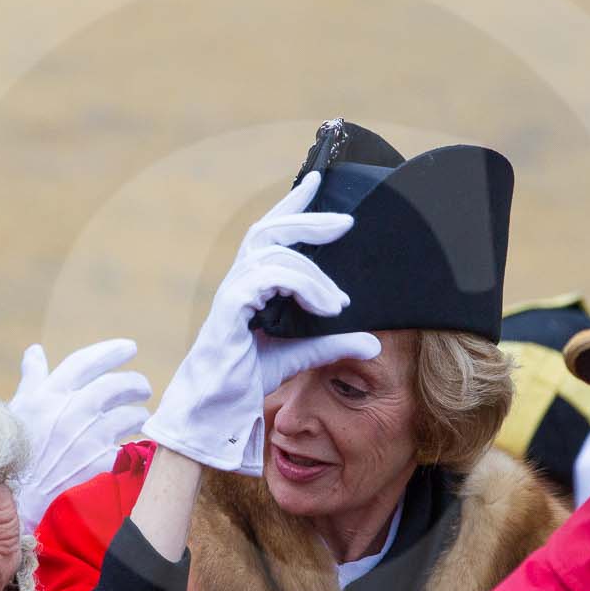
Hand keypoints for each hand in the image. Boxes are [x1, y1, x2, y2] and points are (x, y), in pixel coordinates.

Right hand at [9, 339, 153, 528]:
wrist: (17, 502)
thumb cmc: (14, 454)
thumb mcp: (18, 411)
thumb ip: (33, 379)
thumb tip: (35, 350)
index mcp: (49, 396)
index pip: (86, 362)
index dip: (112, 351)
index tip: (130, 347)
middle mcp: (71, 412)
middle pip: (116, 385)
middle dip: (135, 382)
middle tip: (143, 387)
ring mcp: (89, 438)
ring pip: (130, 415)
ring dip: (139, 415)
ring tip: (139, 418)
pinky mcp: (102, 464)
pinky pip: (131, 448)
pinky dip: (136, 446)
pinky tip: (136, 447)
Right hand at [144, 173, 381, 474]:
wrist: (214, 411)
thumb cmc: (245, 380)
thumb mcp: (299, 355)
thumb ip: (332, 343)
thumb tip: (375, 341)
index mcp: (250, 284)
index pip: (271, 233)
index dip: (292, 203)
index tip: (316, 179)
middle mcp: (238, 281)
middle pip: (270, 231)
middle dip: (307, 218)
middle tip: (346, 222)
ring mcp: (231, 292)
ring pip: (275, 257)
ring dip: (315, 275)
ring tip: (339, 303)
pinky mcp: (230, 308)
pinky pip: (268, 279)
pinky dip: (301, 287)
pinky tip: (324, 307)